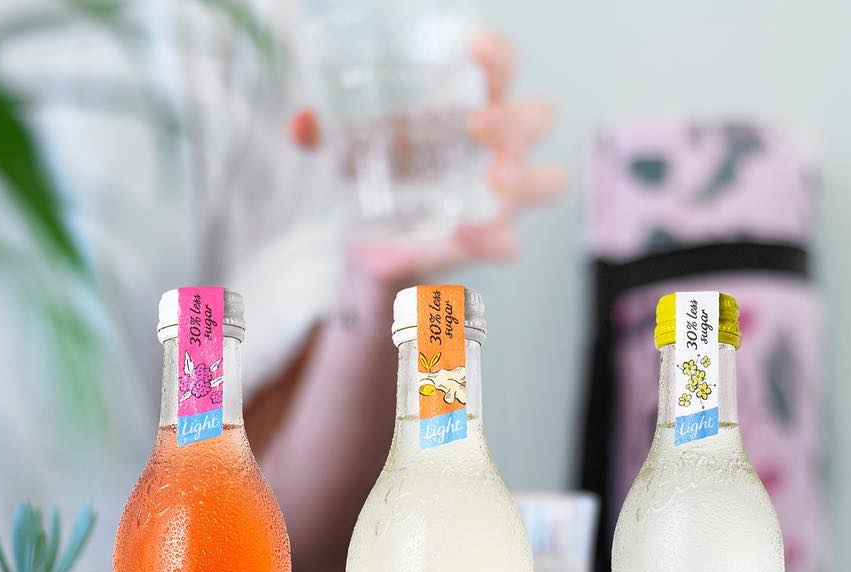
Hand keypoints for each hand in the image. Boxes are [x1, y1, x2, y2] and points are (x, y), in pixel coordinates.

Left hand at [289, 31, 564, 283]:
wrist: (377, 244)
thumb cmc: (382, 175)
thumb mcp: (350, 147)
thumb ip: (327, 131)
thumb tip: (304, 122)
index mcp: (472, 104)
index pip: (502, 68)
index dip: (496, 54)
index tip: (472, 47)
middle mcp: (498, 147)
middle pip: (538, 118)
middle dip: (515, 119)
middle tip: (477, 125)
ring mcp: (501, 197)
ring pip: (547, 180)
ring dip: (524, 177)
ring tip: (494, 182)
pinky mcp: (490, 241)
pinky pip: (511, 244)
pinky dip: (493, 240)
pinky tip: (467, 236)